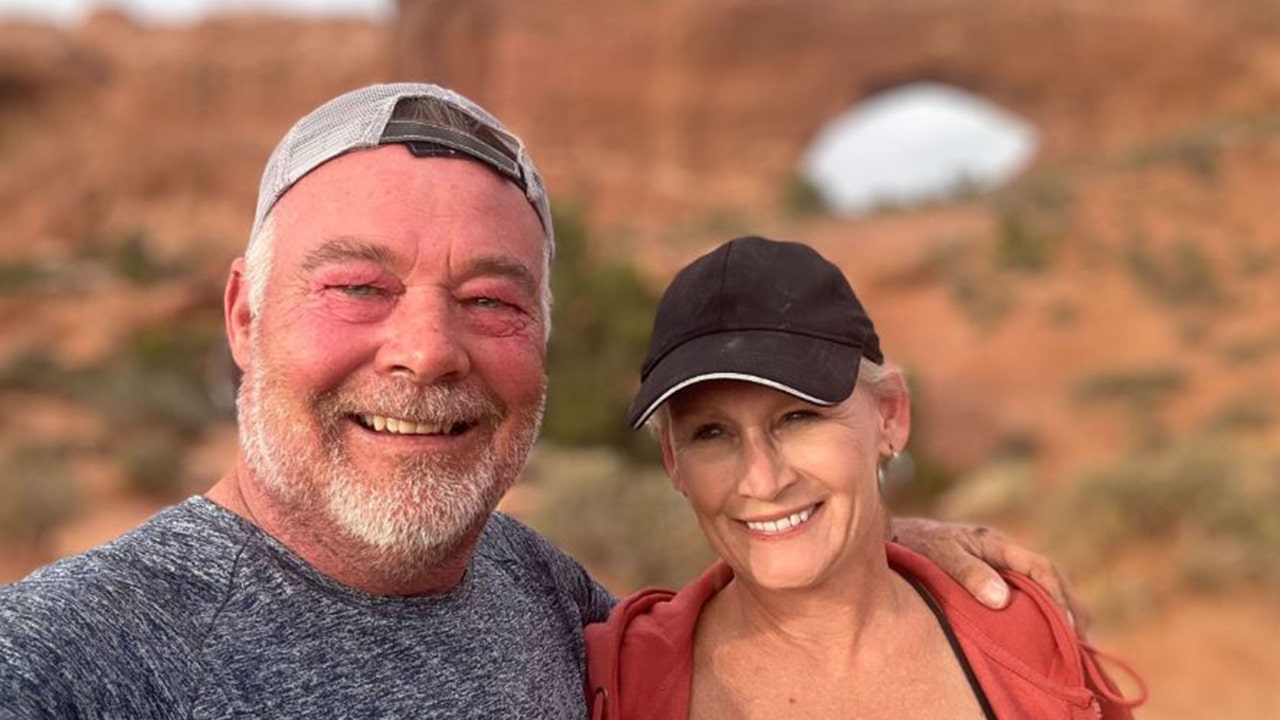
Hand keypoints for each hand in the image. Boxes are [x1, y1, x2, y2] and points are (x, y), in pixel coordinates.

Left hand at [889, 517, 1087, 631]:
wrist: (890, 537)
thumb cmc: (914, 544)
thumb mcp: (940, 554)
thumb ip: (968, 572)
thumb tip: (1001, 599)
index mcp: (995, 543)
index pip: (1039, 567)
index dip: (1057, 595)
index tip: (1067, 624)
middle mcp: (1000, 553)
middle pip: (1047, 578)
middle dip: (1069, 605)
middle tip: (1085, 638)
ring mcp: (994, 565)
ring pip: (1036, 587)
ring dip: (1057, 610)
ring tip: (1074, 642)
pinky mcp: (985, 578)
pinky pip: (1020, 595)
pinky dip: (1036, 613)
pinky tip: (1042, 633)